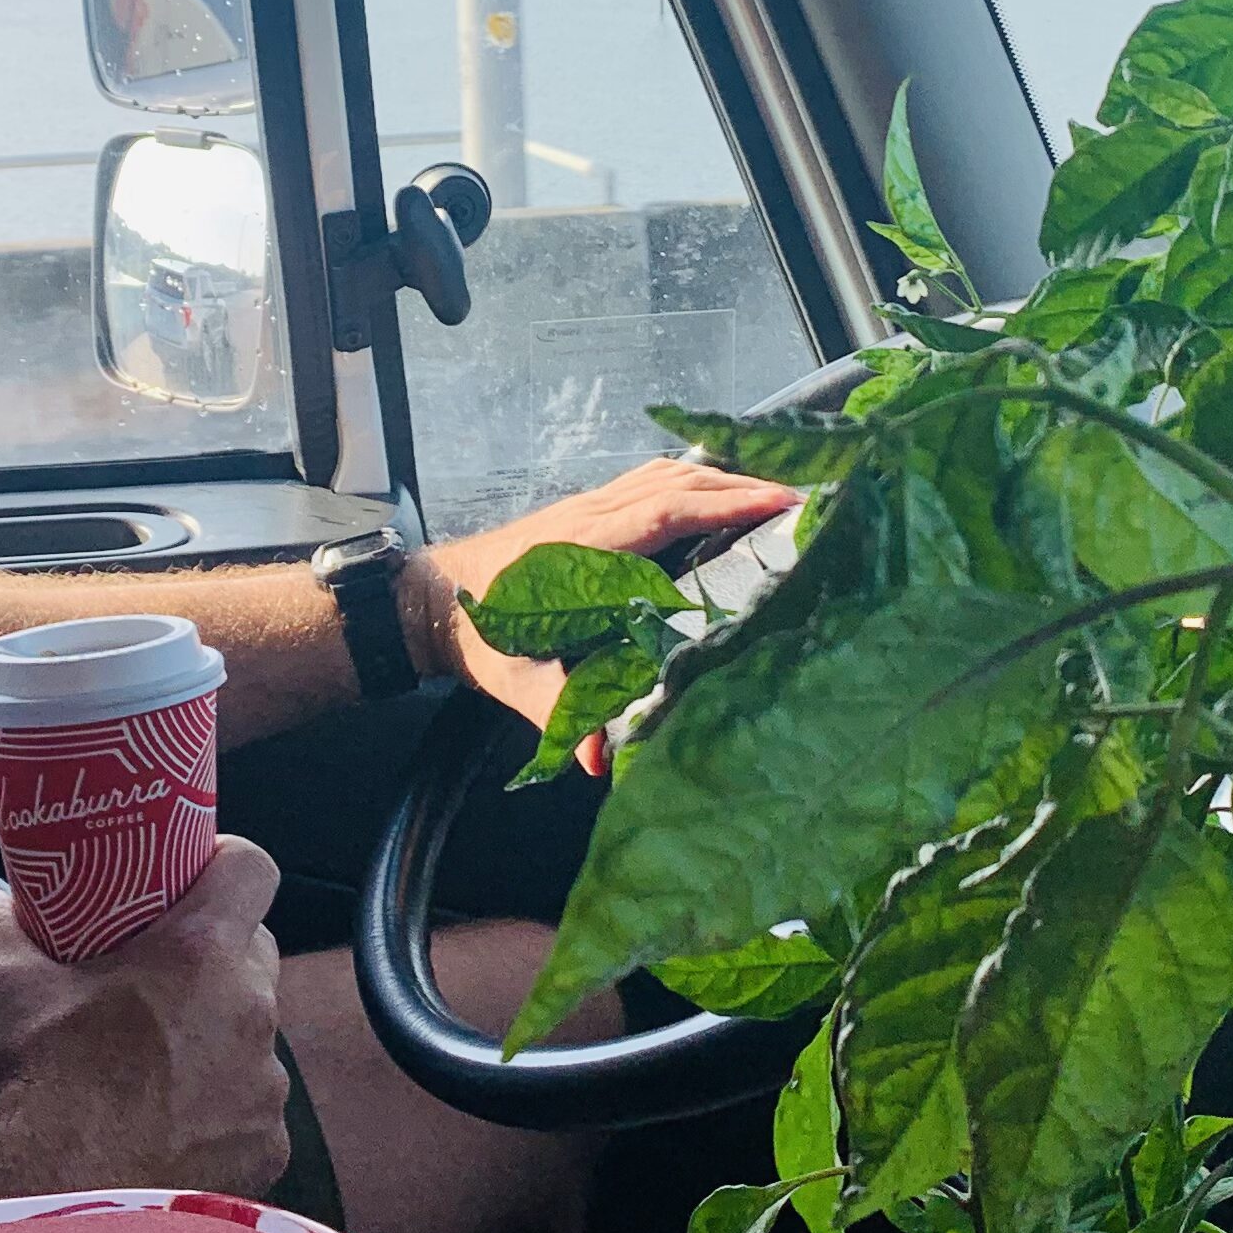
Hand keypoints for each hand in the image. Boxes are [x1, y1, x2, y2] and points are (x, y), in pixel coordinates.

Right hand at [0, 837, 288, 1197]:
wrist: (58, 1192)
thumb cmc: (40, 1078)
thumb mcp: (7, 986)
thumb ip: (0, 928)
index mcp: (201, 954)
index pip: (252, 869)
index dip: (227, 864)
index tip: (196, 876)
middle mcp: (252, 1011)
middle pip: (256, 955)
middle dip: (219, 958)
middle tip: (163, 976)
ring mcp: (266, 1086)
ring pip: (255, 1039)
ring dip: (220, 1041)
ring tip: (160, 1066)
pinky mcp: (268, 1149)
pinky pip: (255, 1114)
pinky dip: (223, 1114)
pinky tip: (174, 1130)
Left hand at [416, 455, 800, 739]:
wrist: (432, 603)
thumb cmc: (478, 637)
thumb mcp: (517, 680)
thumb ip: (562, 713)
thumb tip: (601, 759)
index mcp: (581, 548)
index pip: (665, 510)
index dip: (725, 503)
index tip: (779, 501)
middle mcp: (590, 514)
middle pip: (676, 480)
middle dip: (740, 484)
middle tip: (800, 500)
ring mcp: (588, 506)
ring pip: (664, 473)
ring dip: (719, 478)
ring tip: (773, 495)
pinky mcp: (587, 511)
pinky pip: (649, 481)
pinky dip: (693, 481)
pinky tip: (719, 495)